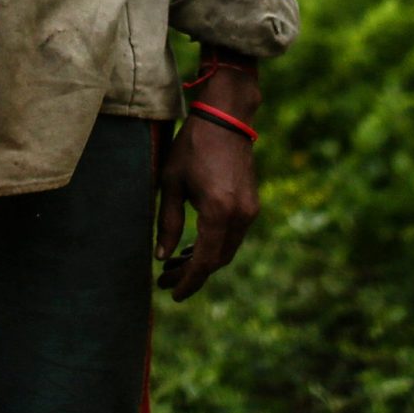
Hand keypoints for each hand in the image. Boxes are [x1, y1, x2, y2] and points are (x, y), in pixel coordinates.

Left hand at [155, 68, 259, 301]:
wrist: (226, 119)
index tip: (172, 293)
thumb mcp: (171, 182)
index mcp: (218, 212)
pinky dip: (214, 245)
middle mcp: (240, 216)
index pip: (204, 261)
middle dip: (192, 274)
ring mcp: (250, 211)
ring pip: (227, 250)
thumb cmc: (193, 146)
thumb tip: (161, 257)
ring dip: (203, 260)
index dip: (188, 281)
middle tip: (166, 279)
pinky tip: (193, 245)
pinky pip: (233, 236)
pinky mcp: (252, 204)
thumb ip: (168, 222)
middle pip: (217, 260)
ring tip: (174, 263)